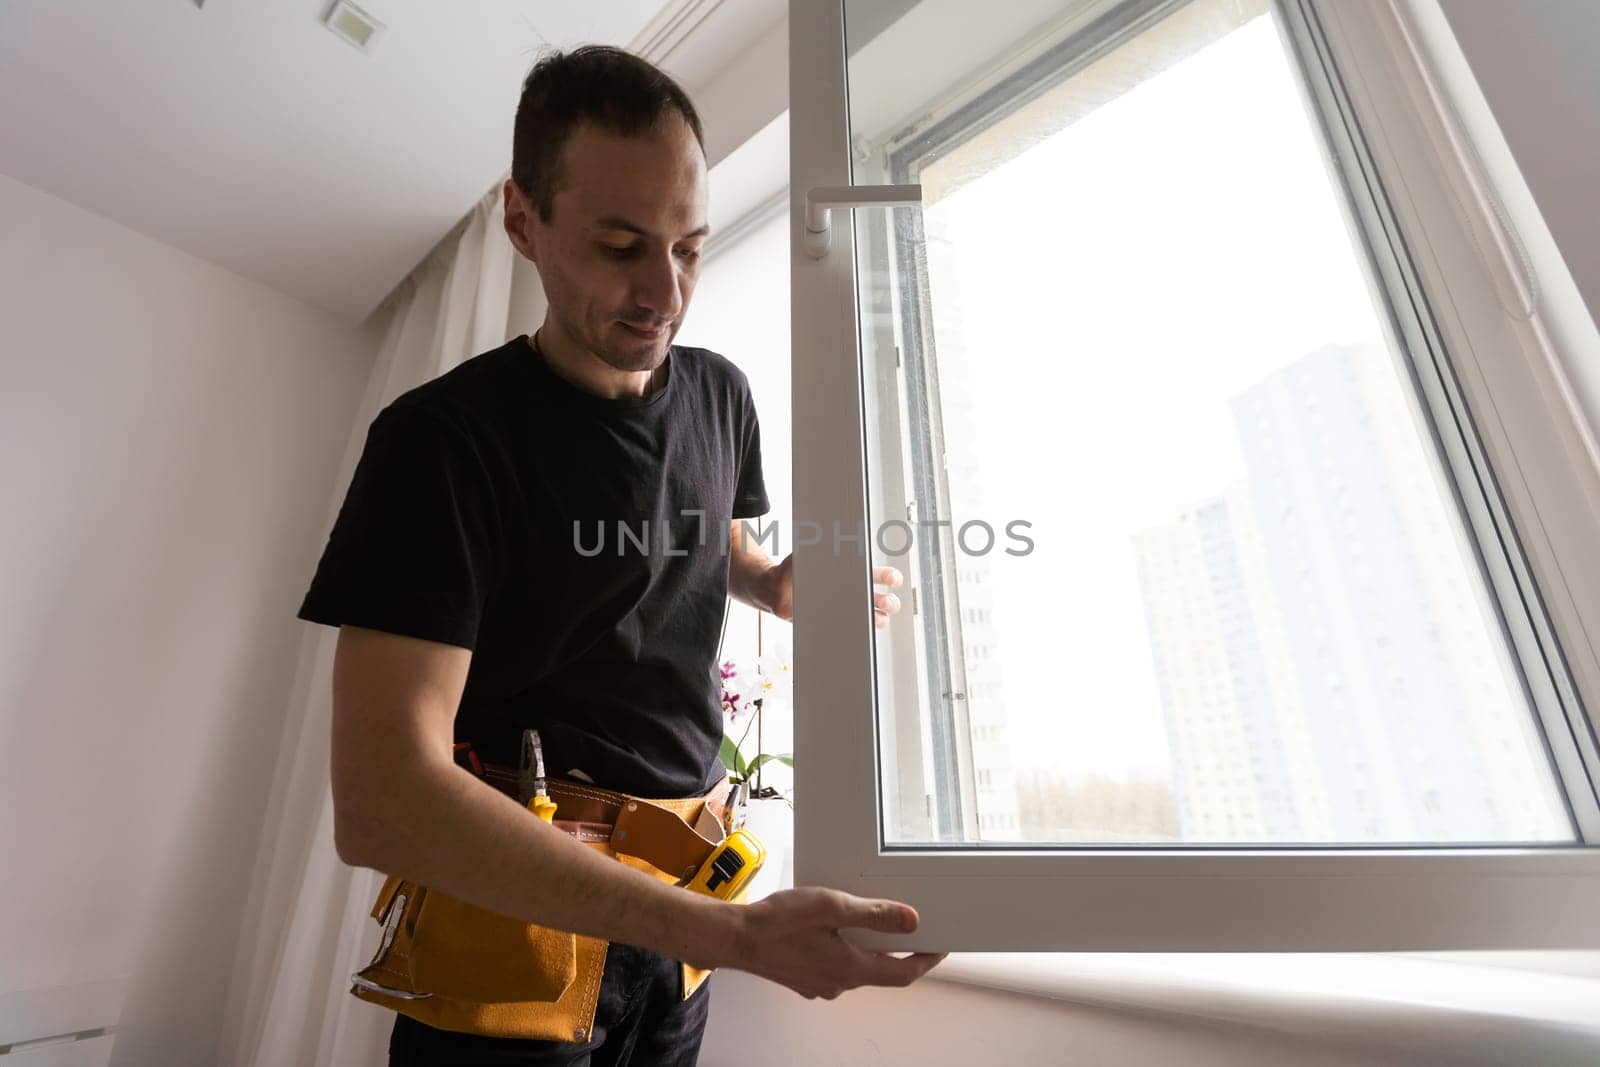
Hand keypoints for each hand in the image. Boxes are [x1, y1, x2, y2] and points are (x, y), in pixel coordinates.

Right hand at [719, 886, 946, 998]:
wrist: (734, 938)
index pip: (903, 974)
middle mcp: (838, 983)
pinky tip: (834, 930)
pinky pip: (834, 967)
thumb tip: (912, 920)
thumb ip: (875, 914)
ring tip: (869, 920)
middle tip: (908, 927)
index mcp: (851, 969)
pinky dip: (845, 951)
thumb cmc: (778, 922)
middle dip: (897, 951)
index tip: (940, 948)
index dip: (925, 962)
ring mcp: (819, 984)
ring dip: (868, 949)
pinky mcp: (803, 979)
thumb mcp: (832, 907)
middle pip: (881, 971)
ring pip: (856, 969)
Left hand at [763, 558, 902, 629]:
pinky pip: (855, 631)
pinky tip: (858, 630)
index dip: (890, 577)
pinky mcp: (837, 623)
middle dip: (890, 601)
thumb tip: (833, 537)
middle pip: (883, 599)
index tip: (893, 579)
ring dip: (880, 619)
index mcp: (852, 573)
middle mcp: (854, 592)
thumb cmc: (794, 568)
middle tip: (886, 601)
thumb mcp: (809, 552)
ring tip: (876, 618)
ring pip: (875, 617)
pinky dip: (861, 632)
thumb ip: (821, 545)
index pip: (879, 575)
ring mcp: (847, 609)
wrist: (776, 590)